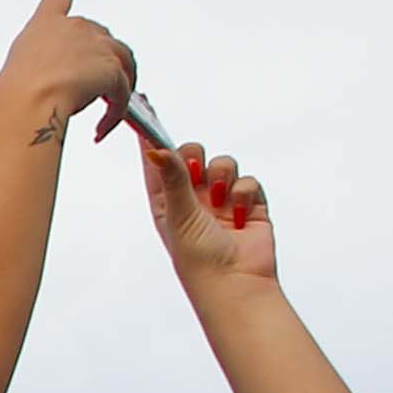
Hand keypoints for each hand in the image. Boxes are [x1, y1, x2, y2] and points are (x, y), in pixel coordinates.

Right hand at [0, 0, 145, 144]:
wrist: (28, 99)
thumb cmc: (16, 89)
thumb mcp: (19, 67)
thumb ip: (36, 63)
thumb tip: (45, 83)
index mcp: (46, 24)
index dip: (64, 5)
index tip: (67, 8)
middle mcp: (76, 28)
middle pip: (101, 37)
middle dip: (101, 61)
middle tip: (94, 87)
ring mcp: (97, 46)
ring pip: (123, 62)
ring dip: (120, 86)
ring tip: (111, 107)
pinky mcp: (112, 70)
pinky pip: (123, 94)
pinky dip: (116, 113)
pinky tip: (102, 128)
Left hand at [141, 134, 274, 291]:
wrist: (235, 282)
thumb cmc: (197, 257)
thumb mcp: (178, 213)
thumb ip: (172, 177)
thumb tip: (154, 149)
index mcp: (165, 201)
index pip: (156, 162)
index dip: (150, 137)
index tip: (143, 110)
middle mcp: (192, 198)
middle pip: (192, 155)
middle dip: (194, 156)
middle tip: (193, 168)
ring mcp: (221, 200)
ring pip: (223, 164)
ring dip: (223, 175)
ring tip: (219, 199)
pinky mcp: (249, 205)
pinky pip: (248, 181)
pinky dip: (244, 193)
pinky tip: (239, 215)